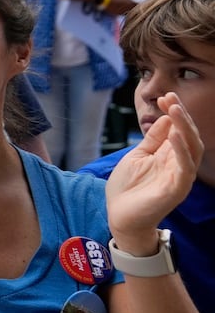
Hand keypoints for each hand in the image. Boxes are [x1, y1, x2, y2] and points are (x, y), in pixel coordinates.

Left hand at [107, 94, 202, 250]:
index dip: (174, 113)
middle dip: (182, 116)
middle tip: (171, 98)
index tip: (165, 97)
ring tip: (175, 109)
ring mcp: (179, 177)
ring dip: (184, 128)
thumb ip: (153, 139)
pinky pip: (184, 168)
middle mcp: (178, 165)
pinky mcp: (176, 189)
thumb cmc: (128, 187)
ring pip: (192, 149)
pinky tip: (175, 135)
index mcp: (169, 156)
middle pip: (189, 136)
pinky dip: (181, 150)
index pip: (179, 130)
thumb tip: (165, 117)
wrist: (120, 215)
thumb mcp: (138, 156)